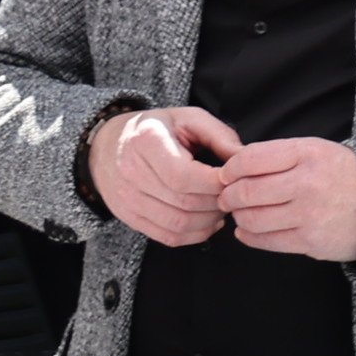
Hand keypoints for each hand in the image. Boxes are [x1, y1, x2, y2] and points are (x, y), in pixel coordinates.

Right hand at [89, 103, 235, 244]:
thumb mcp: (189, 118)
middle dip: (217, 204)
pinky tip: (207, 222)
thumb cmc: (158, 128)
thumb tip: (246, 161)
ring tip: (221, 208)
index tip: (233, 180)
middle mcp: (131, 171)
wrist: (109, 144)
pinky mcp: (128, 216)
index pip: (185, 176)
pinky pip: (167, 237)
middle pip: (184, 202)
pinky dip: (194, 235)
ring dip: (209, 222)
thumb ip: (220, 137)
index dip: (215, 184)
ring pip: (178, 224)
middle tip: (233, 196)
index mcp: (147, 141)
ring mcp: (127, 198)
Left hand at [218, 136, 355, 262]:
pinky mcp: (311, 241)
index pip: (250, 159)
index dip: (230, 169)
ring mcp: (310, 215)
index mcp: (307, 154)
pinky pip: (266, 241)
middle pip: (246, 191)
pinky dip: (248, 236)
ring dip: (238, 217)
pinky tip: (247, 230)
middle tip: (227, 197)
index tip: (227, 175)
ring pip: (252, 218)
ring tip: (241, 213)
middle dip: (229, 196)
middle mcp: (308, 183)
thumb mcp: (317, 150)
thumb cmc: (343, 175)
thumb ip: (278, 155)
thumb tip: (234, 168)